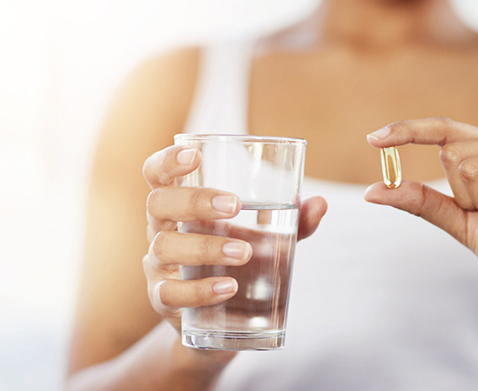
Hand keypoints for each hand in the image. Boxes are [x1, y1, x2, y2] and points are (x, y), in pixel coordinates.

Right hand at [141, 145, 326, 336]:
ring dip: (205, 247)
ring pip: (164, 247)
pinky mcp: (163, 300)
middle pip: (158, 203)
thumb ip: (293, 222)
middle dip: (195, 200)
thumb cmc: (238, 263)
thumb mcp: (266, 239)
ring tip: (244, 253)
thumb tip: (320, 204)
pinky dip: (199, 290)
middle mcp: (161, 230)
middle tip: (233, 206)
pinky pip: (170, 293)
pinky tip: (228, 288)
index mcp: (181, 205)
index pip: (158, 175)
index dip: (168, 160)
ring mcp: (157, 266)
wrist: (222, 322)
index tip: (194, 155)